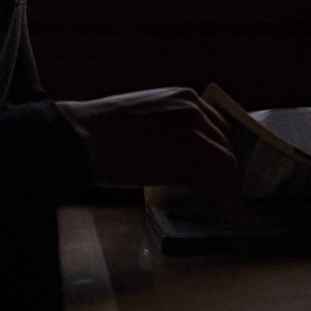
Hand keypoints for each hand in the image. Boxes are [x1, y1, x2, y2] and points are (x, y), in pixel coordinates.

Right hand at [57, 87, 240, 196]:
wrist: (80, 135)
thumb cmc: (102, 130)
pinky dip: (224, 199)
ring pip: (225, 164)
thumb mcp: (146, 115)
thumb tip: (182, 151)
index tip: (223, 169)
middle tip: (229, 193)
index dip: (223, 151)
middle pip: (225, 145)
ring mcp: (189, 134)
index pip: (219, 127)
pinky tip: (226, 213)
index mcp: (184, 97)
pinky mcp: (181, 161)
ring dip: (230, 188)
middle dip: (228, 172)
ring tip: (231, 208)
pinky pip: (213, 182)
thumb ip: (170, 126)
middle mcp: (193, 111)